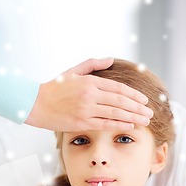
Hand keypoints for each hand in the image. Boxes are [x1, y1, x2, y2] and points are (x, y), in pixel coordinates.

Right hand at [25, 57, 152, 131]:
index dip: (134, 95)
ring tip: (145, 121)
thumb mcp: (73, 71)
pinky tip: (129, 126)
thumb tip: (111, 59)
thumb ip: (93, 64)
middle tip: (150, 113)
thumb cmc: (54, 87)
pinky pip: (104, 124)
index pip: (118, 88)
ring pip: (115, 114)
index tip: (144, 100)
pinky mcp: (81, 122)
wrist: (35, 103)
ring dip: (133, 118)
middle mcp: (90, 95)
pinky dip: (119, 125)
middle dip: (138, 108)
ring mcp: (86, 110)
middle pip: (120, 101)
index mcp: (89, 82)